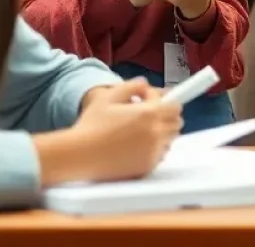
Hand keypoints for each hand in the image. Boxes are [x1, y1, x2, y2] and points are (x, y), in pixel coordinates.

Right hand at [34, 78, 182, 186]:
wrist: (78, 155)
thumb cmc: (91, 124)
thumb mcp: (110, 96)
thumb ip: (132, 86)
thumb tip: (145, 86)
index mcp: (150, 113)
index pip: (175, 106)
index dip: (166, 101)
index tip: (153, 101)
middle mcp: (156, 133)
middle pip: (176, 123)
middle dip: (166, 117)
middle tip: (148, 115)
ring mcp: (152, 153)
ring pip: (169, 140)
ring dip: (161, 133)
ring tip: (141, 131)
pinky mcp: (146, 168)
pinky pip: (159, 155)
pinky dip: (154, 149)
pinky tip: (136, 146)